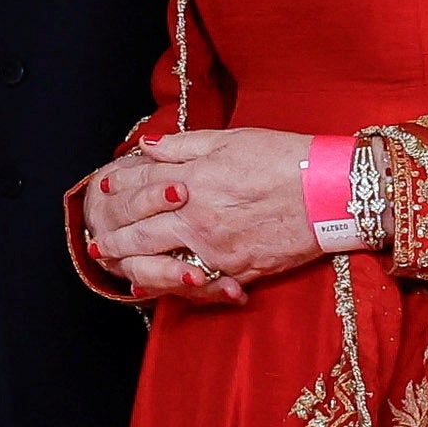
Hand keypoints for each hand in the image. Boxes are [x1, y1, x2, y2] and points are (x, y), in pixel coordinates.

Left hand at [81, 128, 327, 303]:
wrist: (330, 192)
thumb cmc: (285, 158)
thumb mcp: (232, 139)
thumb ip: (185, 145)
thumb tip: (149, 147)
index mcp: (194, 179)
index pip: (143, 182)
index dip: (120, 185)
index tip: (104, 188)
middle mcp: (197, 216)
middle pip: (141, 229)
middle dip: (115, 235)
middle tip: (97, 240)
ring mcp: (215, 248)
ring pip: (160, 262)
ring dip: (133, 264)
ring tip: (116, 264)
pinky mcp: (237, 270)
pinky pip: (197, 284)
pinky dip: (173, 287)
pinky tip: (156, 286)